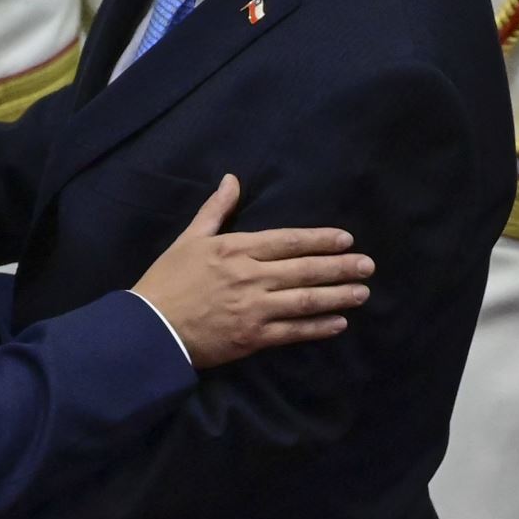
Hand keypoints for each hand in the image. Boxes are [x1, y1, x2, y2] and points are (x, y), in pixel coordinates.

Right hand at [132, 174, 372, 368]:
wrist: (151, 328)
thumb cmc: (168, 280)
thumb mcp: (189, 239)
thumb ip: (215, 210)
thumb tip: (232, 180)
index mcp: (236, 248)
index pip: (288, 241)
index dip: (320, 240)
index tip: (346, 239)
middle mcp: (250, 276)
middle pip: (305, 269)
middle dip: (340, 267)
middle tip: (368, 265)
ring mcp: (254, 309)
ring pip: (305, 300)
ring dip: (337, 296)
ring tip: (362, 292)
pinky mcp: (252, 338)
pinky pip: (293, 332)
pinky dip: (318, 327)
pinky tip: (339, 323)